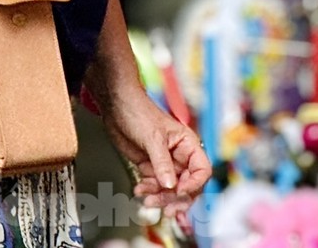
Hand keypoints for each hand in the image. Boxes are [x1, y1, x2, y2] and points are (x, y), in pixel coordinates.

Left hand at [98, 84, 209, 214]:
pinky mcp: (151, 167)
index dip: (194, 184)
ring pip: (170, 189)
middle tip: (166, 208)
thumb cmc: (139, 112)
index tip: (179, 192)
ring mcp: (165, 163)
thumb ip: (162, 163)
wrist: (116, 108)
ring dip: (160, 197)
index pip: (201, 170)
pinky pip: (155, 186)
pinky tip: (139, 190)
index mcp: (188, 144)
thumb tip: (171, 186)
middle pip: (187, 185)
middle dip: (176, 198)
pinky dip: (148, 191)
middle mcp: (179, 156)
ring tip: (146, 198)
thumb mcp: (153, 138)